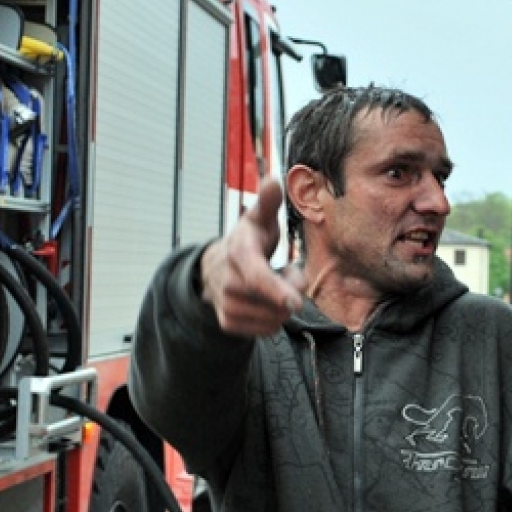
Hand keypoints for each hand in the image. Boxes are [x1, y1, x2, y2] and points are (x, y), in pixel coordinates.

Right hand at [200, 179, 307, 335]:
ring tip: (274, 286)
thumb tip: (274, 180)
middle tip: (286, 271)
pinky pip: (266, 331)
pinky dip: (273, 320)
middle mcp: (227, 282)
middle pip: (275, 302)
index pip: (257, 276)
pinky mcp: (228, 323)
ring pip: (273, 320)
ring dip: (282, 306)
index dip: (277, 290)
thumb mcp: (258, 219)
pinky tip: (265, 302)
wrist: (216, 268)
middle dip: (292, 290)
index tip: (295, 303)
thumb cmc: (249, 241)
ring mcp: (226, 305)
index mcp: (238, 253)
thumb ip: (268, 203)